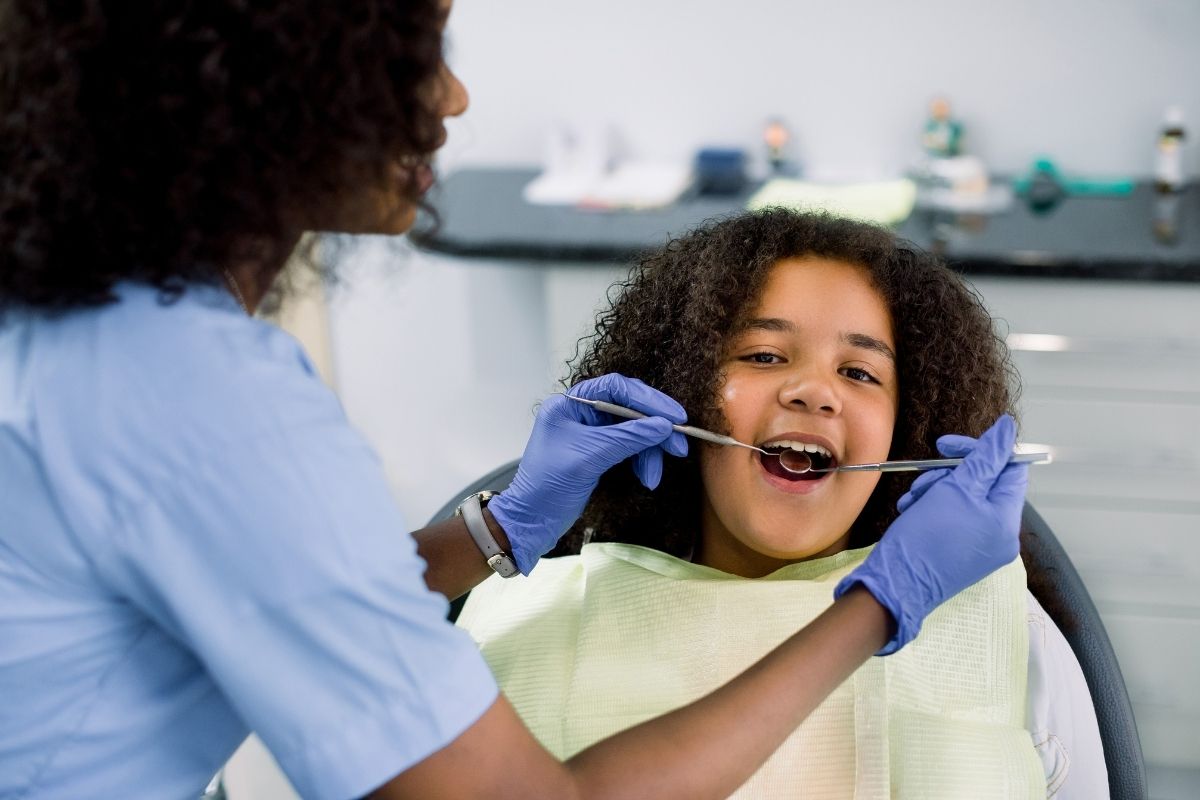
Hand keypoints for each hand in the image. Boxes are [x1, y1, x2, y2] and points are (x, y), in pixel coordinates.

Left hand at [488, 374, 687, 573]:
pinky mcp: (597, 452)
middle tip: (678, 447)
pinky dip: (640, 460)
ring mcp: (589, 433)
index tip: (675, 416)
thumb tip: (663, 426)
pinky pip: (628, 447)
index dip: (648, 399)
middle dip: (654, 429)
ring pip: (632, 431)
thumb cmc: (548, 486)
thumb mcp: (590, 457)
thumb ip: (627, 438)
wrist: (532, 522)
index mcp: (569, 404)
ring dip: (649, 452)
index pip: (616, 388)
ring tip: (653, 476)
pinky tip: (646, 476)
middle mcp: (580, 413)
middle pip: (628, 409)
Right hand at [834, 414, 1027, 653]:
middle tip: (926, 475)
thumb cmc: (925, 539)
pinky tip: (912, 511)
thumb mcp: (955, 489)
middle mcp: (1000, 535)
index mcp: (1006, 521)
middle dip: (950, 473)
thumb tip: (1008, 429)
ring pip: (963, 497)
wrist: (896, 583)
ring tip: (914, 499)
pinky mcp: (960, 550)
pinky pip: (953, 516)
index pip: (1010, 470)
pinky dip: (931, 507)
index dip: (982, 452)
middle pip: (984, 483)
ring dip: (936, 489)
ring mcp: (980, 545)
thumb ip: (985, 458)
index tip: (949, 446)